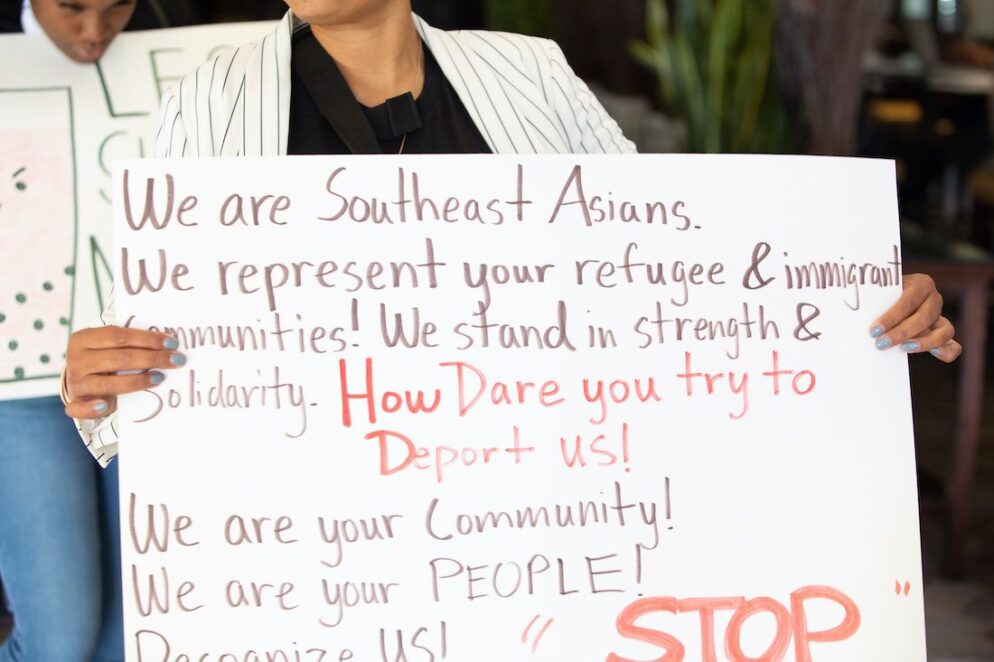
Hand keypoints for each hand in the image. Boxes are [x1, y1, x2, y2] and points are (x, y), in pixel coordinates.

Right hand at [64, 326, 184, 418]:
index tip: (172, 343)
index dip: (147, 339)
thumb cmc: (104, 358)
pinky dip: (92, 408)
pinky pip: (79, 408)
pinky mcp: (75, 402)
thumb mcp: (110, 345)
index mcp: (83, 339)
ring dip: (137, 381)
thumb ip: (131, 343)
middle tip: (176, 361)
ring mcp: (75, 383)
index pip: (119, 336)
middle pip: (118, 359)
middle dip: (151, 359)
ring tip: (160, 378)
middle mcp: (77, 360)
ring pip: (108, 383)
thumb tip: (167, 343)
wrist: (81, 379)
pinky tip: (105, 406)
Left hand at [869, 273, 960, 362]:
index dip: (892, 317)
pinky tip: (934, 354)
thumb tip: (848, 315)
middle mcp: (934, 298)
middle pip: (924, 317)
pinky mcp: (942, 334)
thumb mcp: (877, 291)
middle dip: (901, 333)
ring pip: (944, 331)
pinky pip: (953, 345)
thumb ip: (870, 300)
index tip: (874, 330)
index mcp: (920, 283)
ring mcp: (941, 317)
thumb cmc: (880, 294)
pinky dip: (946, 351)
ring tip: (903, 349)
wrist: (889, 296)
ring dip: (924, 343)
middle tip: (880, 344)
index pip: (908, 301)